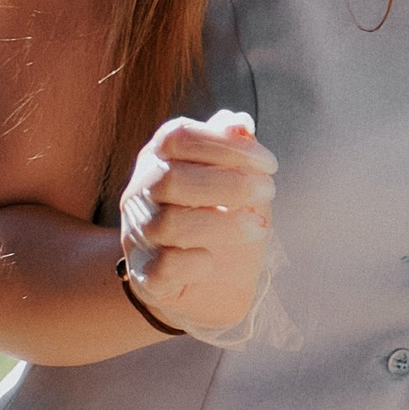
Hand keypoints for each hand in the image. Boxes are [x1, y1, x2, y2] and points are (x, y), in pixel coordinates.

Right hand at [118, 110, 276, 344]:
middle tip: (268, 192)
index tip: (269, 165)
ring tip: (259, 226)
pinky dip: (196, 262)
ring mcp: (139, 236)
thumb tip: (240, 123)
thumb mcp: (233, 180)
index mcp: (157, 160)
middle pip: (172, 179)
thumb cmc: (219, 221)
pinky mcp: (146, 276)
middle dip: (230, 184)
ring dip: (224, 223)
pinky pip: (166, 266)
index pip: (177, 137)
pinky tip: (215, 261)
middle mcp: (140, 194)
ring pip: (171, 223)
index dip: (226, 145)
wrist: (204, 286)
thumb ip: (232, 149)